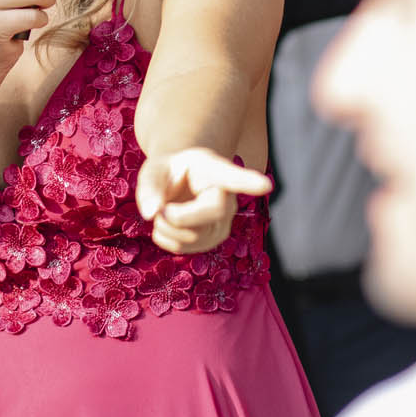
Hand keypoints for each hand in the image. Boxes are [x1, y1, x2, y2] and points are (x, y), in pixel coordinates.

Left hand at [136, 148, 272, 254]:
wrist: (180, 184)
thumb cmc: (170, 171)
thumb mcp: (155, 168)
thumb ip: (150, 185)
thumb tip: (150, 213)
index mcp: (215, 171)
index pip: (234, 177)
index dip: (249, 182)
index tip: (265, 185)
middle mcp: (227, 199)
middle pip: (209, 215)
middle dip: (175, 215)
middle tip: (160, 206)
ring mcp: (223, 223)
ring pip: (191, 237)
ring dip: (164, 225)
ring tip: (165, 208)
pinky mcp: (212, 241)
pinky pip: (181, 248)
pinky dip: (164, 236)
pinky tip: (170, 222)